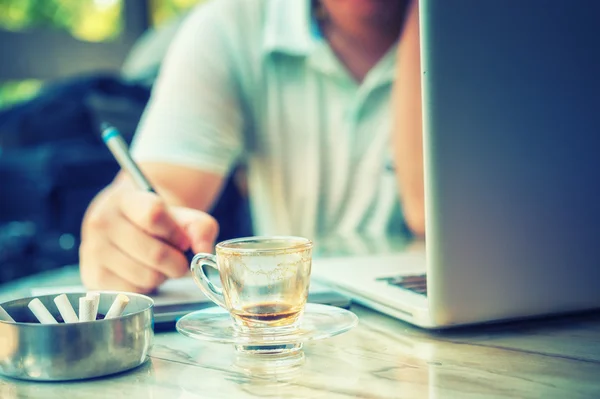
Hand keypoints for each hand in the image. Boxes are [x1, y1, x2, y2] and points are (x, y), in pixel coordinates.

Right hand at [79, 181, 218, 292]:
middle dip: (177, 262)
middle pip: (155, 254)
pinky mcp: (93, 277)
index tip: (183, 241)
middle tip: (177, 258)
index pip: (154, 215)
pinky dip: (146, 288)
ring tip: (158, 264)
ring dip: (162, 276)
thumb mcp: (181, 215)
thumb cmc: (158, 222)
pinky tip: (142, 272)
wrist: (125, 226)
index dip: (176, 233)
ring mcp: (94, 250)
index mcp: (125, 200)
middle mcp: (103, 222)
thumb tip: (203, 251)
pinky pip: (135, 291)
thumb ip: (201, 228)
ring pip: (147, 277)